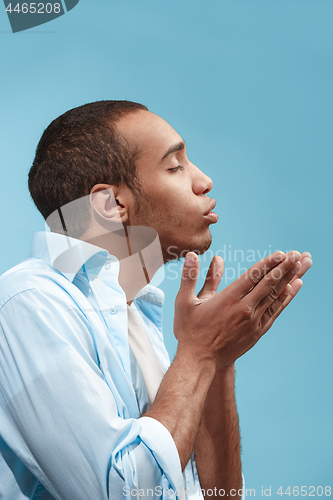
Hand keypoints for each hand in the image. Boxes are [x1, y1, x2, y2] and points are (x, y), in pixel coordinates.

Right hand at [174, 250, 311, 369]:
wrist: (199, 361)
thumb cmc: (189, 330)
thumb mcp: (184, 301)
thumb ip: (190, 277)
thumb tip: (192, 255)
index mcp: (228, 299)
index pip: (253, 276)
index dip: (268, 263)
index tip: (281, 253)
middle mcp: (244, 309)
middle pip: (268, 284)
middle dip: (284, 268)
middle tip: (296, 255)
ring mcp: (252, 322)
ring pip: (274, 297)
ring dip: (288, 280)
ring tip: (299, 266)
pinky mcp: (256, 333)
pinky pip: (274, 312)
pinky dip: (284, 299)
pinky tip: (291, 289)